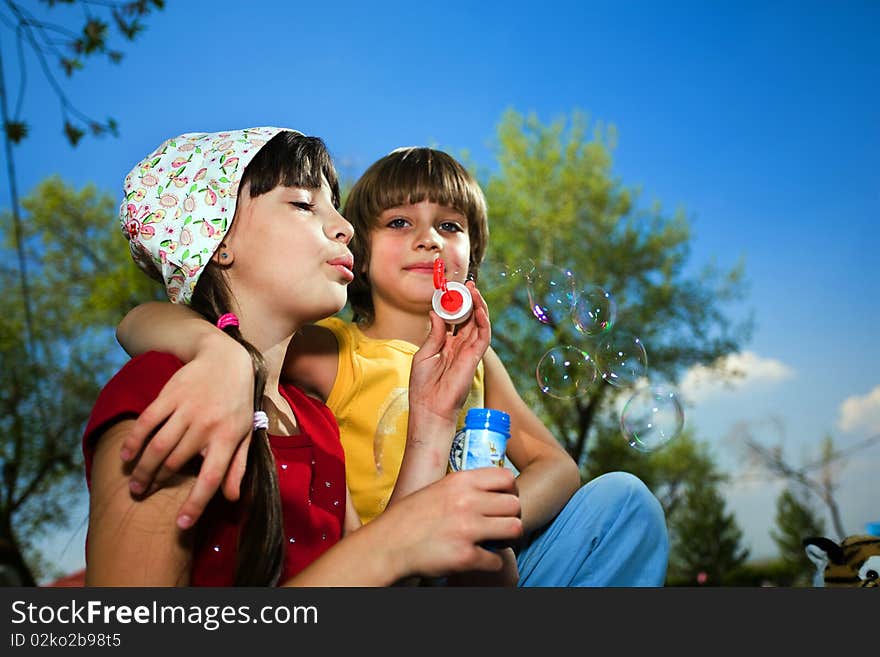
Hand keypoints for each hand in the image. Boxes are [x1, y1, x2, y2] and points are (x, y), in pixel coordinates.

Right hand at [120, 338, 254, 528]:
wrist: (226, 359)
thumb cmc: (237, 403)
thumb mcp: (244, 434)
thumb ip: (237, 466)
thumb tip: (231, 498)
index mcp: (227, 438)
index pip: (211, 478)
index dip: (196, 504)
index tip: (182, 524)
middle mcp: (207, 425)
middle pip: (176, 464)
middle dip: (157, 484)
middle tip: (144, 495)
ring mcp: (187, 409)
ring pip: (158, 447)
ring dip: (142, 469)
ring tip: (134, 484)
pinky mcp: (170, 395)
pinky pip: (147, 422)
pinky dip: (134, 441)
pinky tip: (126, 456)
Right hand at [386, 467, 521, 578]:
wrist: (388, 545)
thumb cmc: (410, 518)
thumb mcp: (438, 489)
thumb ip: (464, 487)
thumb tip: (491, 490)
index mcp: (460, 481)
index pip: (506, 477)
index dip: (511, 491)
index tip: (504, 500)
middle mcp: (467, 502)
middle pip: (515, 504)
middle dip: (511, 516)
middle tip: (500, 525)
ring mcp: (468, 529)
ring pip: (515, 529)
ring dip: (507, 538)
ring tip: (494, 541)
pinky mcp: (466, 556)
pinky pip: (498, 560)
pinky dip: (491, 562)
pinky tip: (478, 559)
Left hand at [409, 281, 490, 424]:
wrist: (429, 409)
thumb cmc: (423, 387)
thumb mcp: (424, 354)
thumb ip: (434, 334)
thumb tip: (436, 312)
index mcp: (447, 345)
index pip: (455, 320)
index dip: (456, 305)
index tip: (453, 290)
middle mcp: (460, 346)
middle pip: (469, 319)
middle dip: (470, 301)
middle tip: (468, 284)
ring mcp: (469, 352)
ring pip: (479, 324)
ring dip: (478, 306)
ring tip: (474, 290)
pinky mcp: (474, 358)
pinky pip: (484, 336)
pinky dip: (484, 321)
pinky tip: (479, 308)